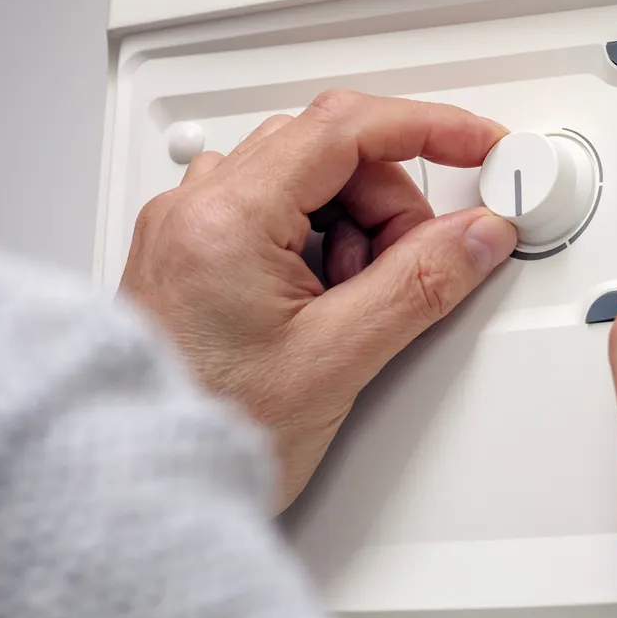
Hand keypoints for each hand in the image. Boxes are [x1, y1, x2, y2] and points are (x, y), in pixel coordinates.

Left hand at [120, 90, 517, 511]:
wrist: (136, 490)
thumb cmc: (210, 432)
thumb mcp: (337, 361)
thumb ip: (420, 285)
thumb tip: (476, 234)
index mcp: (224, 220)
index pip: (344, 129)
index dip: (429, 127)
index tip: (480, 145)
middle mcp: (194, 210)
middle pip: (329, 152)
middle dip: (389, 203)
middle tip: (409, 271)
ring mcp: (186, 230)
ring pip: (304, 181)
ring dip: (354, 227)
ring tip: (351, 306)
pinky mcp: (190, 256)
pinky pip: (274, 215)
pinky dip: (319, 246)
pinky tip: (322, 305)